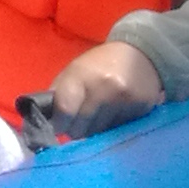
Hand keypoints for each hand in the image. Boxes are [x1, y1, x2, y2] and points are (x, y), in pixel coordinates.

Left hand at [34, 36, 163, 133]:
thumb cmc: (100, 64)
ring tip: (98, 118)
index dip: (60, 124)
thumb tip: (46, 122)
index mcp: (81, 75)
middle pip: (81, 128)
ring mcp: (124, 99)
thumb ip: (59, 95)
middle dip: (76, 130)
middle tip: (79, 123)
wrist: (142, 53)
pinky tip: (115, 116)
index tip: (59, 127)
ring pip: (100, 134)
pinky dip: (114, 129)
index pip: (65, 110)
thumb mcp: (74, 71)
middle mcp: (103, 87)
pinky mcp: (142, 108)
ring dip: (95, 131)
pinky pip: (119, 131)